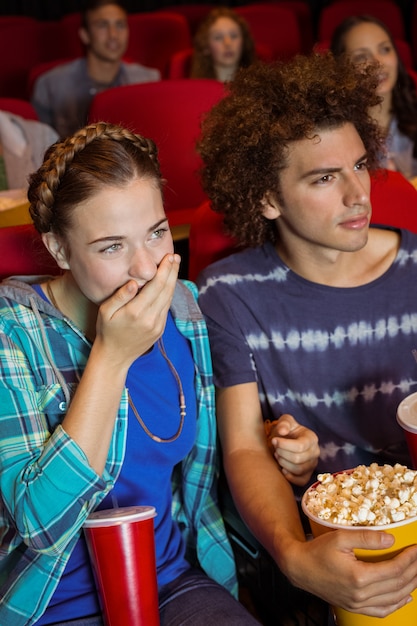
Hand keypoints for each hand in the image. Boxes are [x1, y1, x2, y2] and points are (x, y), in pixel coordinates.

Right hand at [94, 253, 179, 368]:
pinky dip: (169, 293)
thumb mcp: (105, 312)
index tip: (168, 257)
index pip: (155, 286)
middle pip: (166, 290)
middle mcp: (150, 319)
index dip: (164, 270)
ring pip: (169, 298)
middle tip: (175, 256)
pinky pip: (166, 307)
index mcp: (136, 312)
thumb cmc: (107, 331)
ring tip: (174, 265)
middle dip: (172, 271)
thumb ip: (120, 296)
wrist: (115, 357)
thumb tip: (133, 283)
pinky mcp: (161, 329)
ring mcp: (158, 325)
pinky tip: (168, 283)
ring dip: (173, 280)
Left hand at [265, 414, 318, 485]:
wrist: (287, 440)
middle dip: (282, 454)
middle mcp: (315, 452)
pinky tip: (282, 469)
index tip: (274, 440)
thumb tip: (282, 431)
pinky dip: (290, 477)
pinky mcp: (308, 475)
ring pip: (298, 470)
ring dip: (284, 463)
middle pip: (298, 459)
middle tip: (275, 449)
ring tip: (278, 456)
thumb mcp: (285, 421)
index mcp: (311, 438)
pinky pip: (301, 481)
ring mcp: (312, 465)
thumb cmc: (286, 431)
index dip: (284, 445)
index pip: (300, 446)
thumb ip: (284, 423)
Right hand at [285, 528, 416, 616]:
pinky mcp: (354, 607)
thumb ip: (366, 538)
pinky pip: (382, 610)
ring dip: (410, 585)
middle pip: (398, 584)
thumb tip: (391, 540)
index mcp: (359, 577)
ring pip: (393, 598)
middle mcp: (361, 594)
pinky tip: (405, 596)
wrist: (300, 568)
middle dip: (414, 570)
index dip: (410, 559)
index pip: (394, 569)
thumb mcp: (341, 538)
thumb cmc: (318, 551)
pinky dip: (397, 604)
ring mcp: (358, 603)